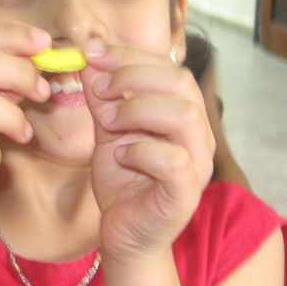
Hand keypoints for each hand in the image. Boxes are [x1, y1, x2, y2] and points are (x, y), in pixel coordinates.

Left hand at [83, 42, 214, 260]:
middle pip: (181, 82)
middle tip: (100, 89)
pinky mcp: (186, 193)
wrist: (125, 233)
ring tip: (108, 124)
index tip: (92, 52)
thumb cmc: (123, 180)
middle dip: (133, 76)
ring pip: (184, 115)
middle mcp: (198, 134)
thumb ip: (103, 97)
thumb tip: (89, 56)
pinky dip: (141, 151)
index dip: (129, 54)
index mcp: (183, 111)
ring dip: (137, 110)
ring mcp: (198, 163)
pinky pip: (174, 160)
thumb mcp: (107, 130)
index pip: (168, 66)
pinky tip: (120, 156)